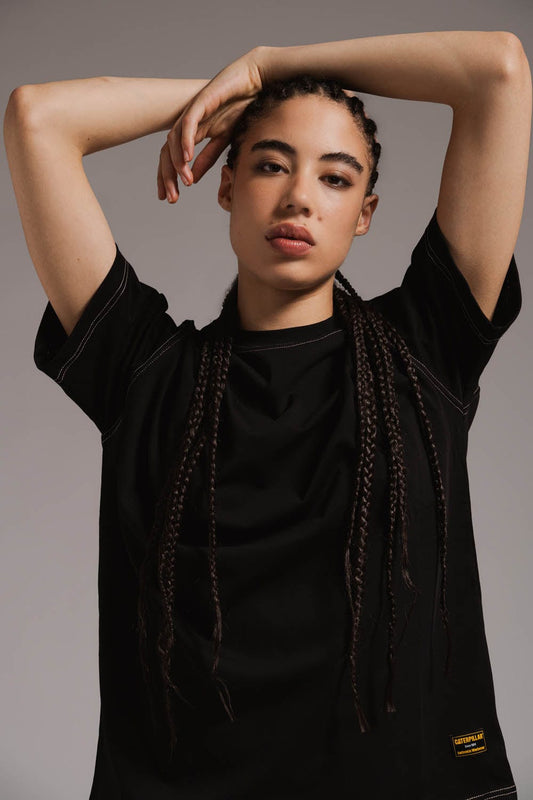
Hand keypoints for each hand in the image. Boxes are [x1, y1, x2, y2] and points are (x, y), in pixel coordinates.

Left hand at [158, 46, 267, 202]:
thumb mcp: (225, 141)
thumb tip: (193, 178)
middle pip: (168, 152)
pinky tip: (188, 158)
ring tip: (185, 181)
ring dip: (177, 164)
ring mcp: (194, 112)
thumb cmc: (243, 108)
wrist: (256, 81)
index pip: (174, 158)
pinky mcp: (202, 101)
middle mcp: (189, 124)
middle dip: (167, 177)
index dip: (169, 178)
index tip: (170, 198)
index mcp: (194, 134)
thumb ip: (208, 158)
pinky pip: (189, 123)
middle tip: (170, 199)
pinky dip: (186, 141)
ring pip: (173, 140)